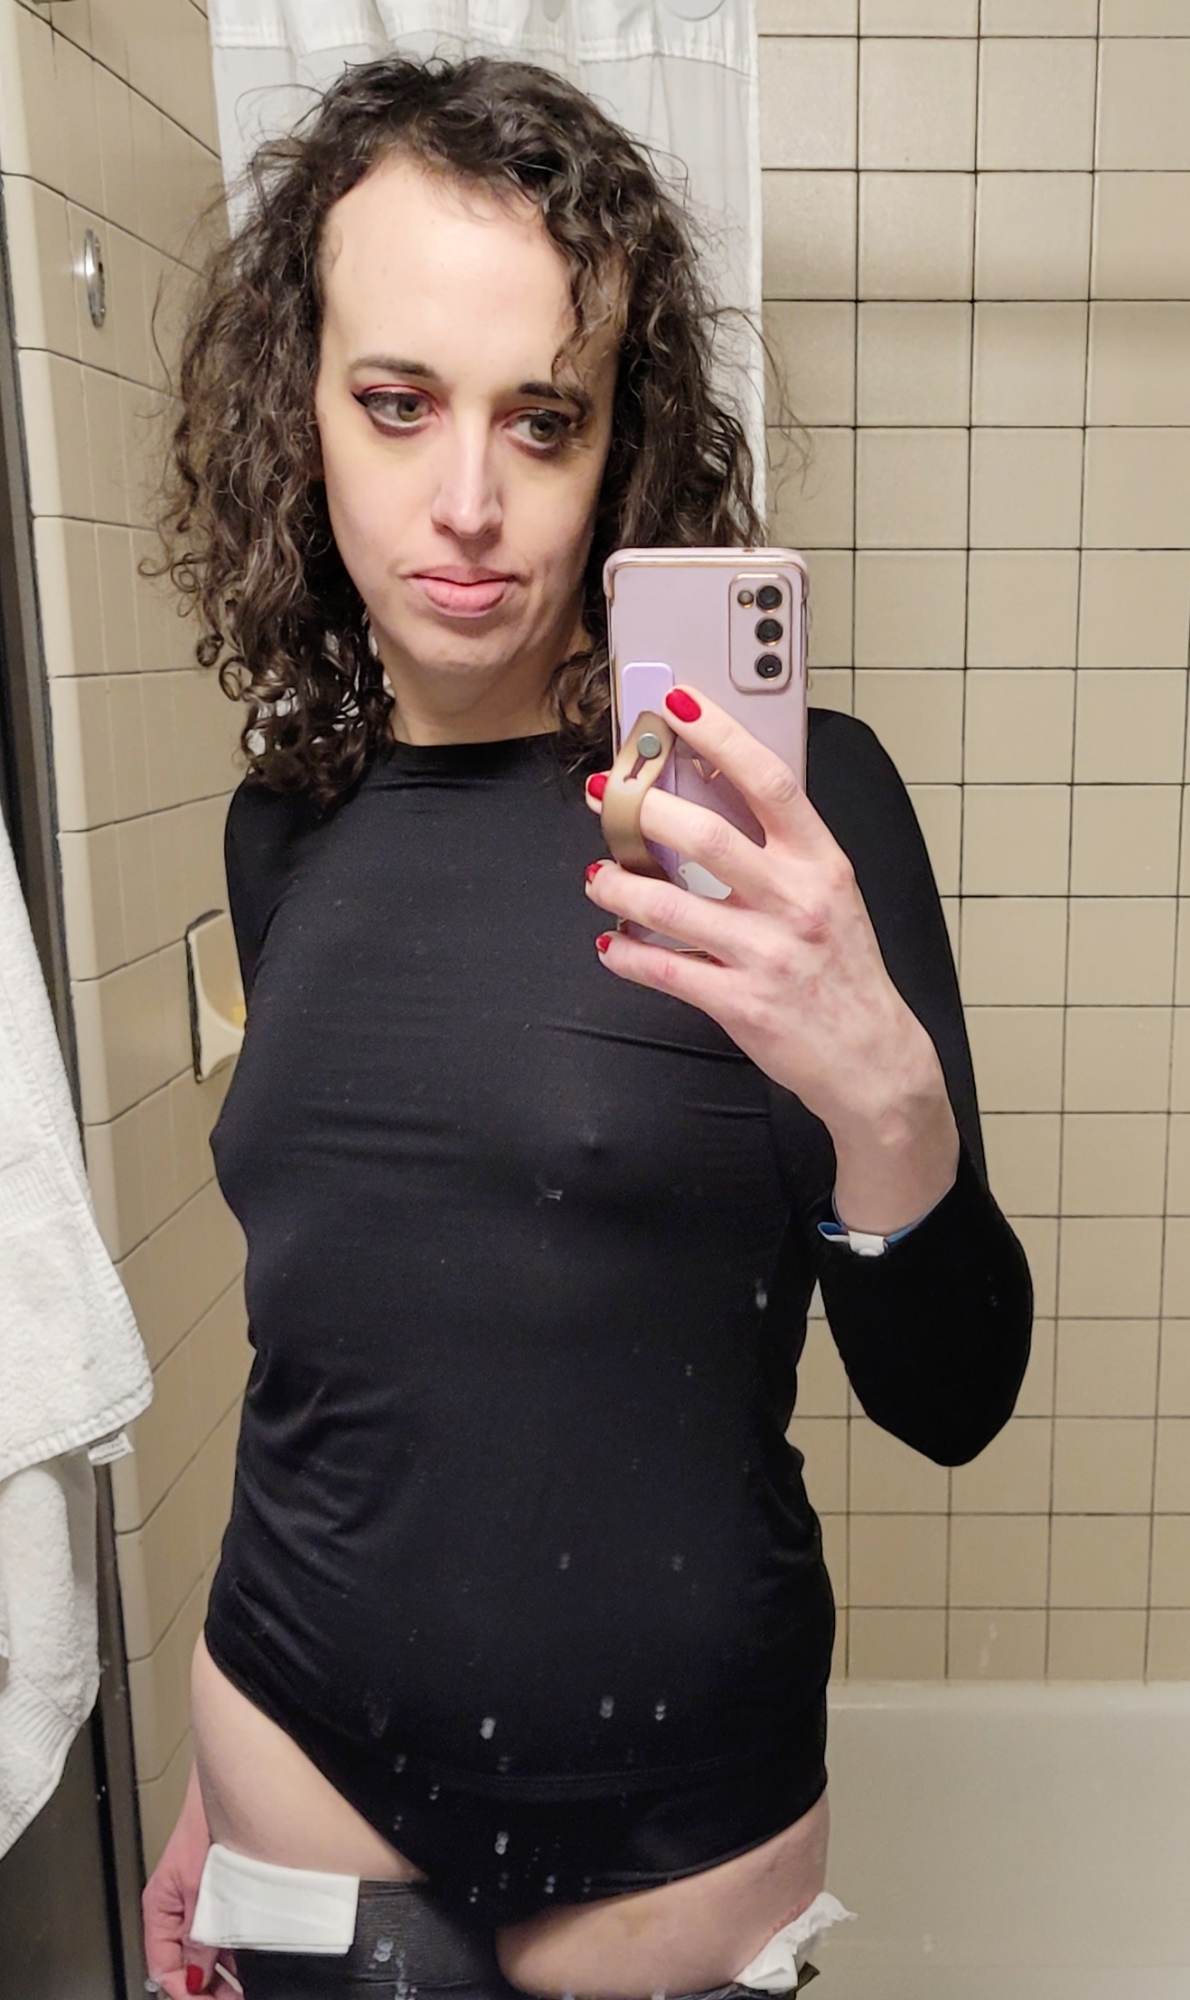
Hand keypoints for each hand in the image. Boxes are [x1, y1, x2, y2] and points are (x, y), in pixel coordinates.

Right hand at [143, 1762, 238, 1997]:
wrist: (233, 1784)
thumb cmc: (207, 1821)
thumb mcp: (200, 1887)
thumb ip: (198, 1935)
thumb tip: (197, 1976)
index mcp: (161, 1908)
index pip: (163, 1968)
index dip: (184, 1994)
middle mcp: (179, 1908)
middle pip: (186, 1964)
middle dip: (207, 1987)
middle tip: (233, 1998)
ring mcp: (201, 1901)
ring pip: (207, 1951)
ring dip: (225, 1971)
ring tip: (246, 1985)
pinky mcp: (221, 1893)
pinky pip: (223, 1932)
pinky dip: (235, 1949)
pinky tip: (252, 1959)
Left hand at [585, 685, 958, 1234]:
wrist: (872, 1059)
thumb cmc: (842, 969)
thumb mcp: (831, 896)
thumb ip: (782, 851)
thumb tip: (714, 797)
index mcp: (822, 863)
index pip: (771, 783)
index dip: (722, 738)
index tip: (679, 707)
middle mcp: (798, 902)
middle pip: (708, 838)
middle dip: (644, 810)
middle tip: (607, 794)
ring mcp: (768, 954)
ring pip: (670, 906)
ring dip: (618, 886)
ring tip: (598, 875)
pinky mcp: (741, 1003)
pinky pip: (664, 970)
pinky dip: (626, 954)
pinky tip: (610, 942)